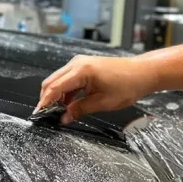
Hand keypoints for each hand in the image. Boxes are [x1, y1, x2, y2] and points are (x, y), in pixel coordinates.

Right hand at [36, 55, 155, 123]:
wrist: (143, 73)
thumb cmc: (128, 85)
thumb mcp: (102, 102)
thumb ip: (79, 110)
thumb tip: (64, 118)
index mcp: (81, 71)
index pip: (54, 87)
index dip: (45, 101)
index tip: (39, 113)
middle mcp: (77, 64)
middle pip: (51, 81)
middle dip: (47, 98)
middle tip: (46, 114)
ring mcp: (79, 63)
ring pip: (58, 80)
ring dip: (56, 95)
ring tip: (58, 111)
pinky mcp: (83, 66)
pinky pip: (67, 79)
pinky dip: (64, 91)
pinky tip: (68, 103)